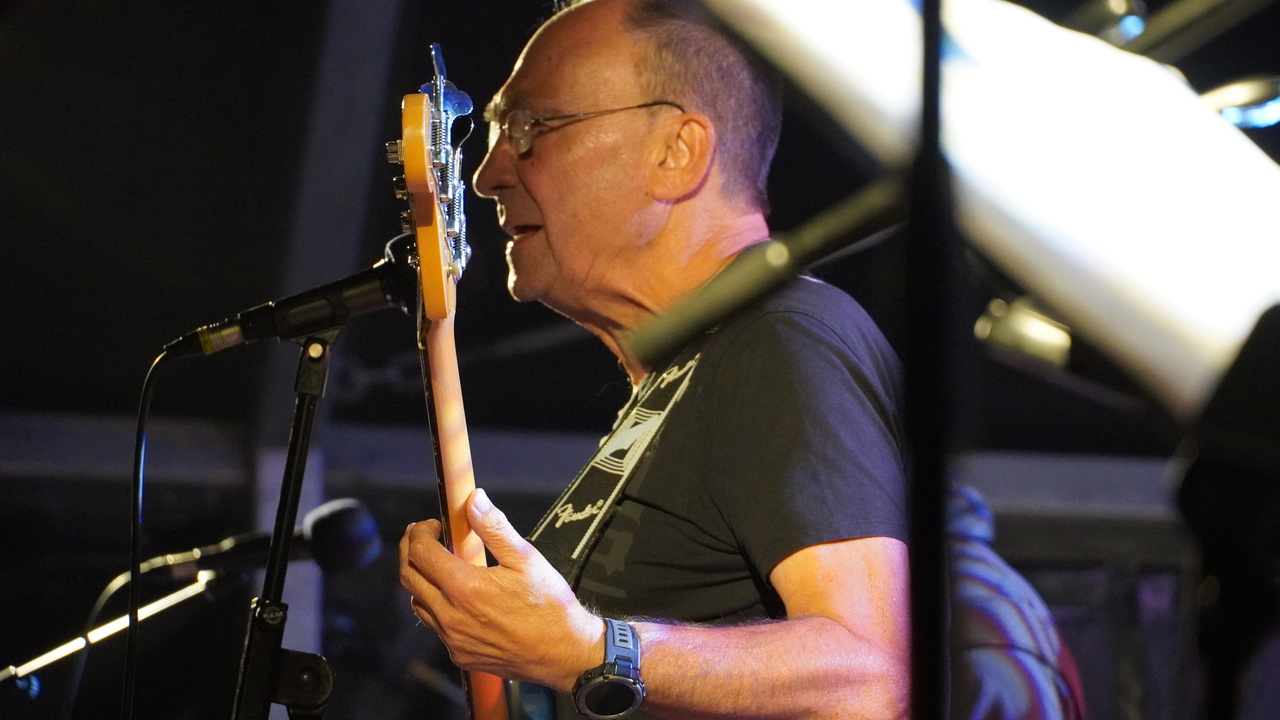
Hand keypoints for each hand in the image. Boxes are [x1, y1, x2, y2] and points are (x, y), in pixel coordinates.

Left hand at [399, 488, 603, 690]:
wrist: (563, 654)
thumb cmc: (550, 606)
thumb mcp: (526, 559)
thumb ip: (495, 528)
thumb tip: (474, 500)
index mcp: (465, 588)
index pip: (420, 553)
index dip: (420, 533)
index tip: (434, 525)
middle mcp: (452, 616)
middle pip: (408, 577)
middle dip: (410, 551)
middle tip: (424, 539)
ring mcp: (453, 639)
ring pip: (418, 603)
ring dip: (422, 580)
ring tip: (442, 566)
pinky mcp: (459, 654)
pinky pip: (435, 626)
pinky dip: (437, 605)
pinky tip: (458, 597)